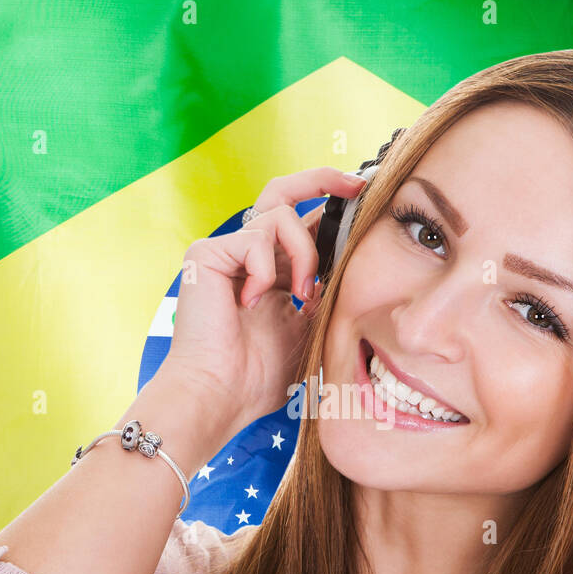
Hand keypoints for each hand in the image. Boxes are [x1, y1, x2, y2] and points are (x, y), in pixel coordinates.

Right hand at [158, 168, 367, 432]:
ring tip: (301, 294)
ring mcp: (226, 254)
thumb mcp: (311, 325)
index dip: (331, 206)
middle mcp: (248, 257)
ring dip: (303, 254)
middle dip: (322, 179)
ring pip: (280, 216)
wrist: (221, 394)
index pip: (302, 224)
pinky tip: (253, 303)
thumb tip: (356, 255)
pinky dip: (266, 271)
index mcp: (273, 272)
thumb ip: (326, 288)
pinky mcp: (206, 254)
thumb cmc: (260, 375)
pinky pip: (254, 238)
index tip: (366, 197)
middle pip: (283, 194)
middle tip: (357, 185)